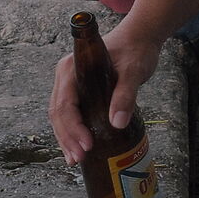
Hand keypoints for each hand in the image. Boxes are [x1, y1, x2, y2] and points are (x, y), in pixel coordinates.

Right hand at [47, 20, 162, 162]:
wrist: (139, 38)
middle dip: (67, 137)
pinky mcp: (79, 91)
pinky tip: (77, 148)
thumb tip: (117, 123)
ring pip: (60, 116)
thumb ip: (125, 95)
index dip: (73, 127)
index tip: (86, 144)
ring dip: (66, 138)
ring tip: (75, 159)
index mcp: (73, 68)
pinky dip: (71, 132)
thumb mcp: (133, 71)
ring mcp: (70, 84)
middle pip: (58, 113)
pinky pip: (69, 114)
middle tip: (79, 158)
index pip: (65, 103)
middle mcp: (66, 76)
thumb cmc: (135, 50)